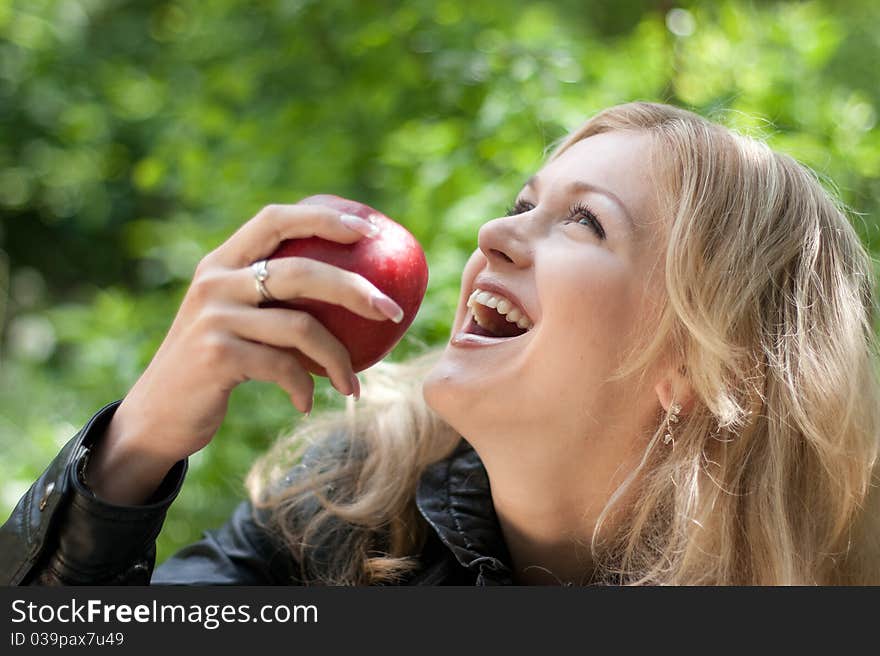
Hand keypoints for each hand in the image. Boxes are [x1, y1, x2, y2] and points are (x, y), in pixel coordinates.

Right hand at [85, 203, 402, 502]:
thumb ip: (272, 299)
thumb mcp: (234, 319)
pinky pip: (284, 366)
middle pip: (301, 271)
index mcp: (222, 262)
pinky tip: (308, 402)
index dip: (324, 218)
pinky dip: (305, 386)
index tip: (369, 230)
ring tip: (353, 385)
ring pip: (301, 326)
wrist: (157, 414)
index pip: (276, 220)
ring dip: (339, 359)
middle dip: (355, 288)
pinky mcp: (216, 355)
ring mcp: (213, 317)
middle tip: (393, 311)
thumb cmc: (215, 364)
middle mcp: (215, 281)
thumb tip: (351, 293)